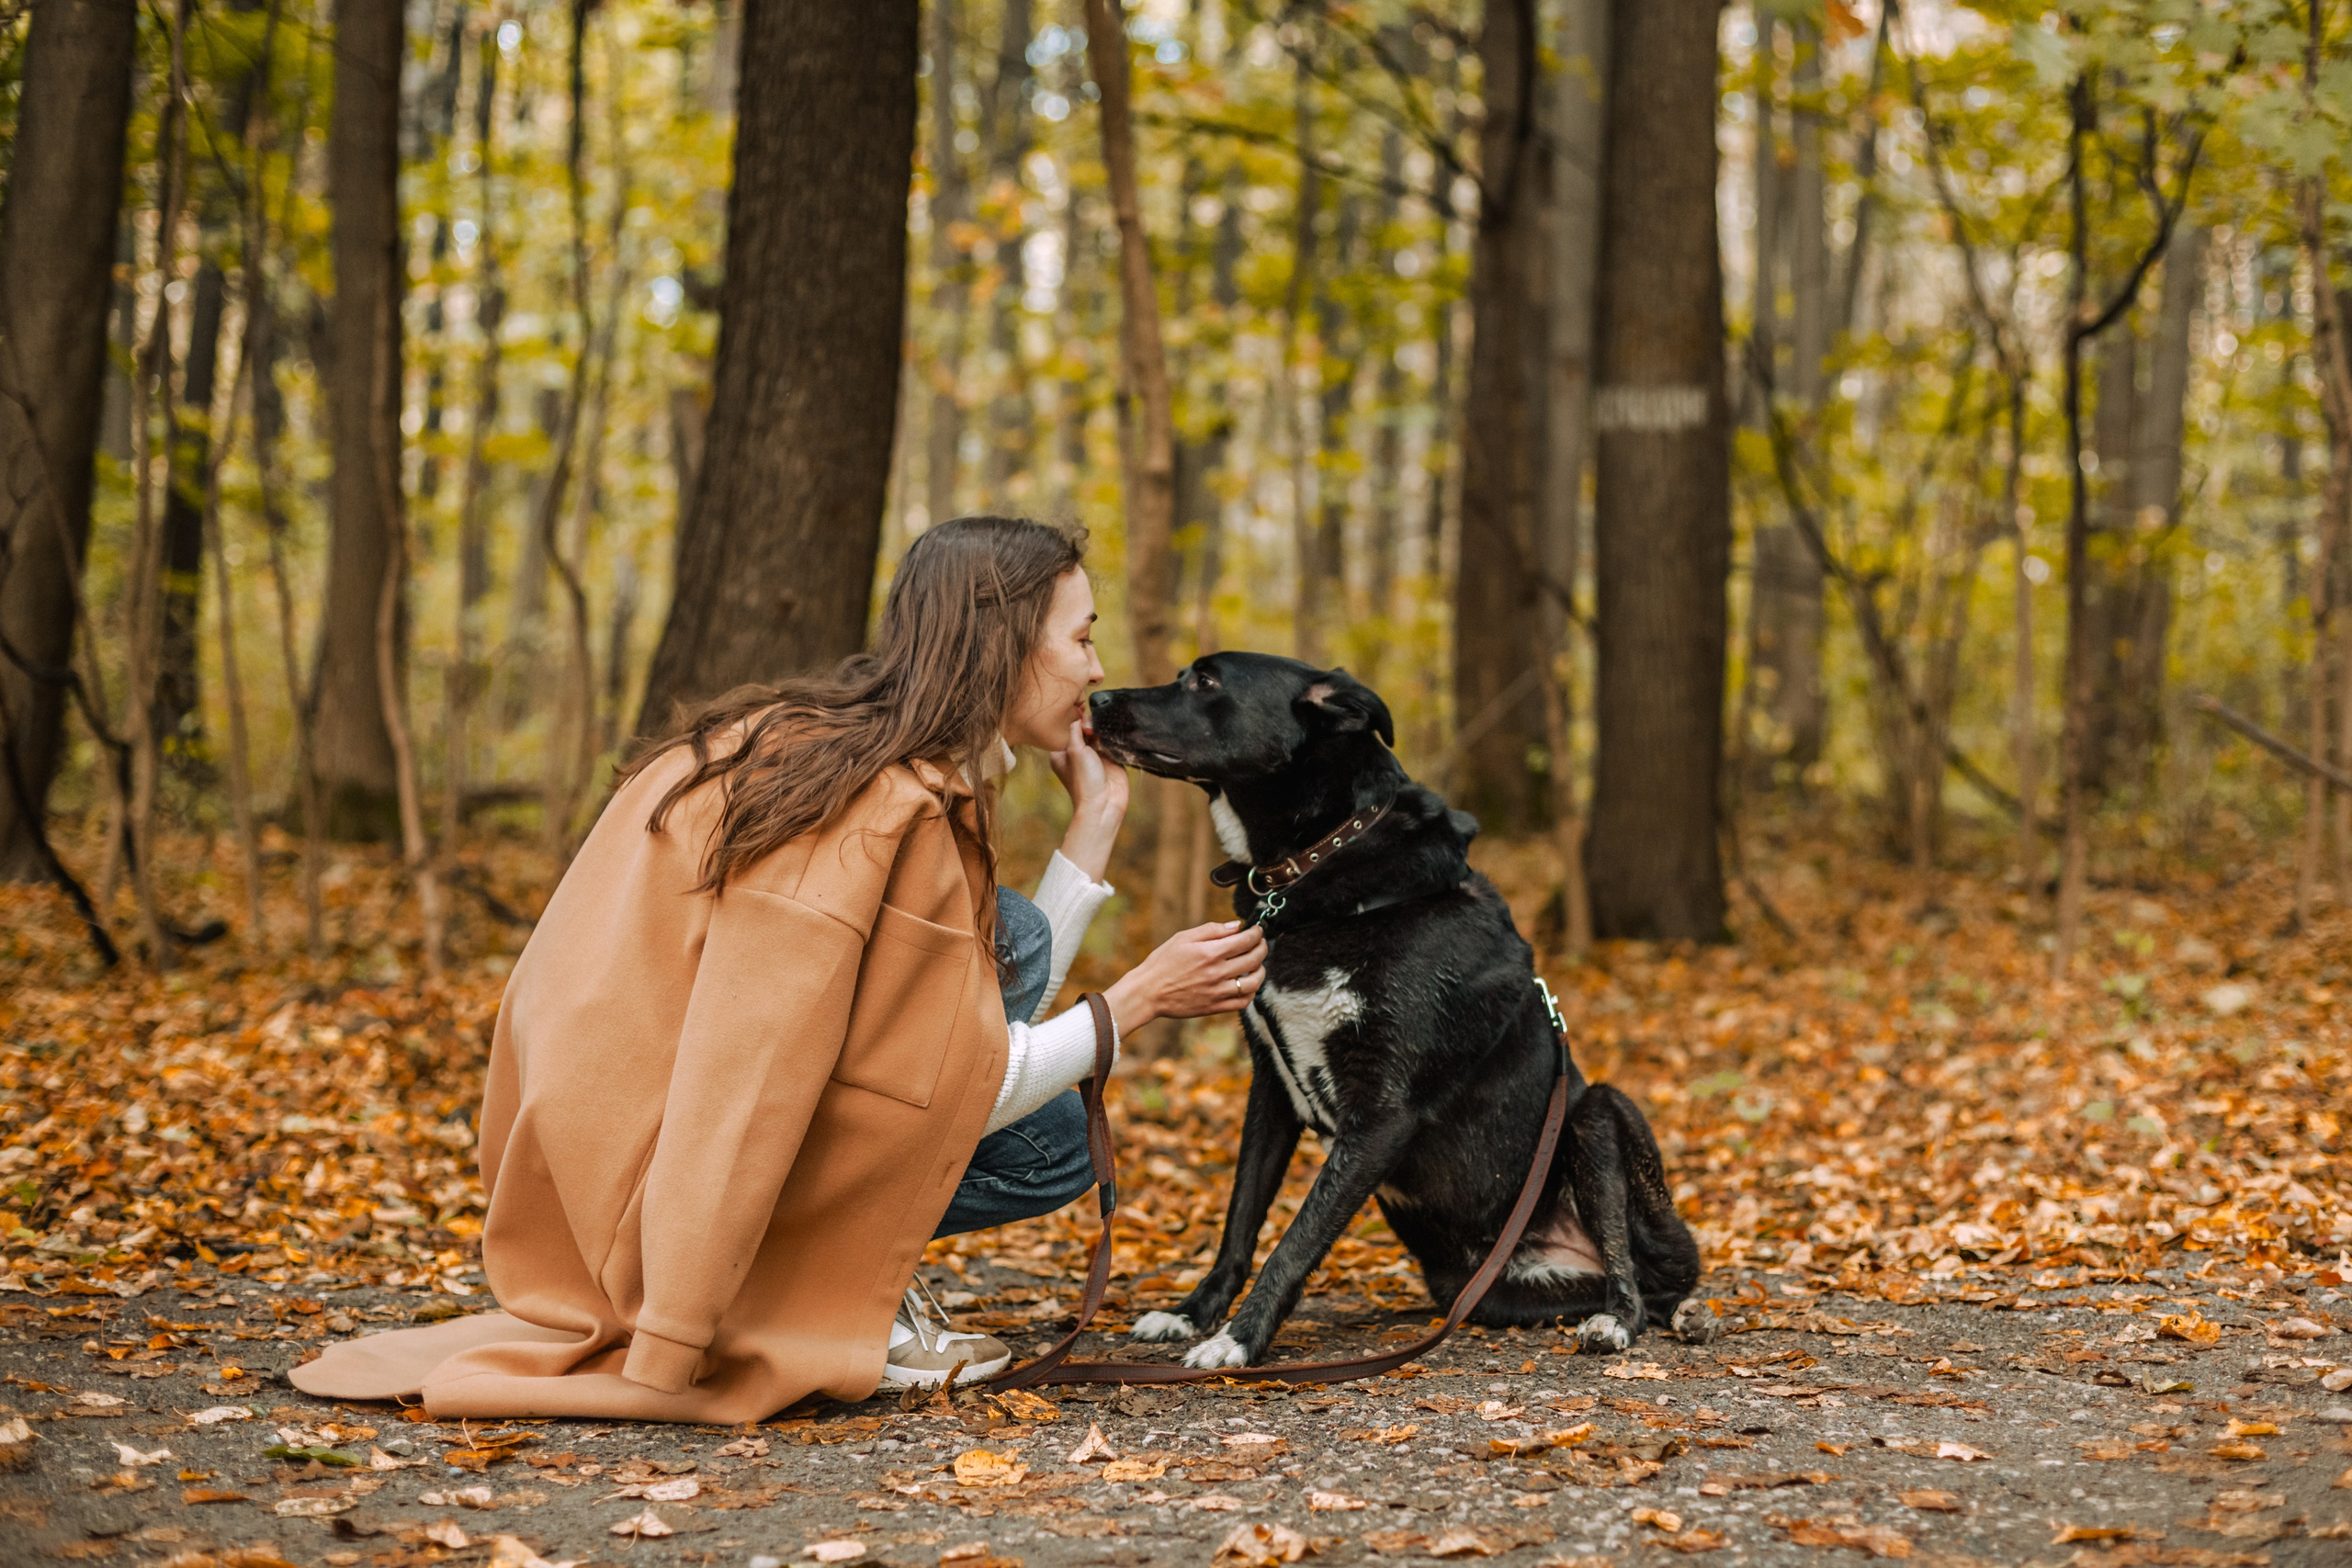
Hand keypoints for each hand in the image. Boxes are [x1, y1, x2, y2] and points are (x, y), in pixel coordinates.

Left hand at [1048, 720, 1127, 880]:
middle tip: (1092, 728)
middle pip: (1083, 730)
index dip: (1074, 720)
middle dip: (1089, 725)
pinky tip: (1113, 733)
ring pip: (1098, 734)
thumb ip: (1075, 731)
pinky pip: (1111, 742)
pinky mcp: (1110, 759)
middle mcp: (1077, 754)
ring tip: (1103, 731)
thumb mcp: (1074, 751)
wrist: (1104, 803)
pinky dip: (1112, 736)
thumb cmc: (1084, 780)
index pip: (1067, 729)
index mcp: (1061, 753)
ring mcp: (1094, 757)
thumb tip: (1078, 716)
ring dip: (1102, 730)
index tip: (1080, 716)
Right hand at [1104, 921, 1266, 1035]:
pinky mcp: (1215, 1007)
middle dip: (1262, 948)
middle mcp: (1217, 973)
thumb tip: (1236, 926)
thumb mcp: (1183, 938)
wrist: (1148, 992)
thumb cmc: (1162, 962)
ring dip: (1261, 971)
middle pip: (1254, 959)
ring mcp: (1217, 992)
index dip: (1256, 933)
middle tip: (1260, 943)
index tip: (1257, 930)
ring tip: (1257, 965)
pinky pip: (1243, 1002)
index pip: (1245, 940)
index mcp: (1210, 953)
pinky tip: (1247, 984)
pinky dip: (1251, 992)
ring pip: (1253, 982)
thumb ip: (1212, 930)